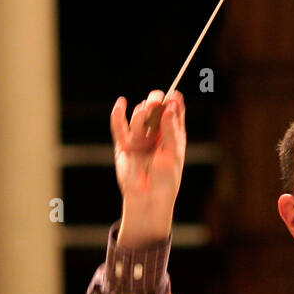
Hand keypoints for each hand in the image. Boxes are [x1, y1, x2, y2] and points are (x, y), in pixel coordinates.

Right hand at [111, 89, 186, 246]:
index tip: (175, 95)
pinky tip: (121, 103)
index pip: (174, 114)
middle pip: (155, 111)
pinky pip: (119, 127)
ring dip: (141, 114)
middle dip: (155, 103)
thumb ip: (171, 130)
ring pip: (138, 118)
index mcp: (172, 136)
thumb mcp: (174, 153)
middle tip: (156, 100)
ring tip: (145, 112)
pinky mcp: (124, 146)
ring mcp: (139, 139)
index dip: (174, 103)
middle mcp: (156, 135)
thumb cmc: (166, 179)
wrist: (148, 198)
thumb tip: (169, 107)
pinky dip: (118, 115)